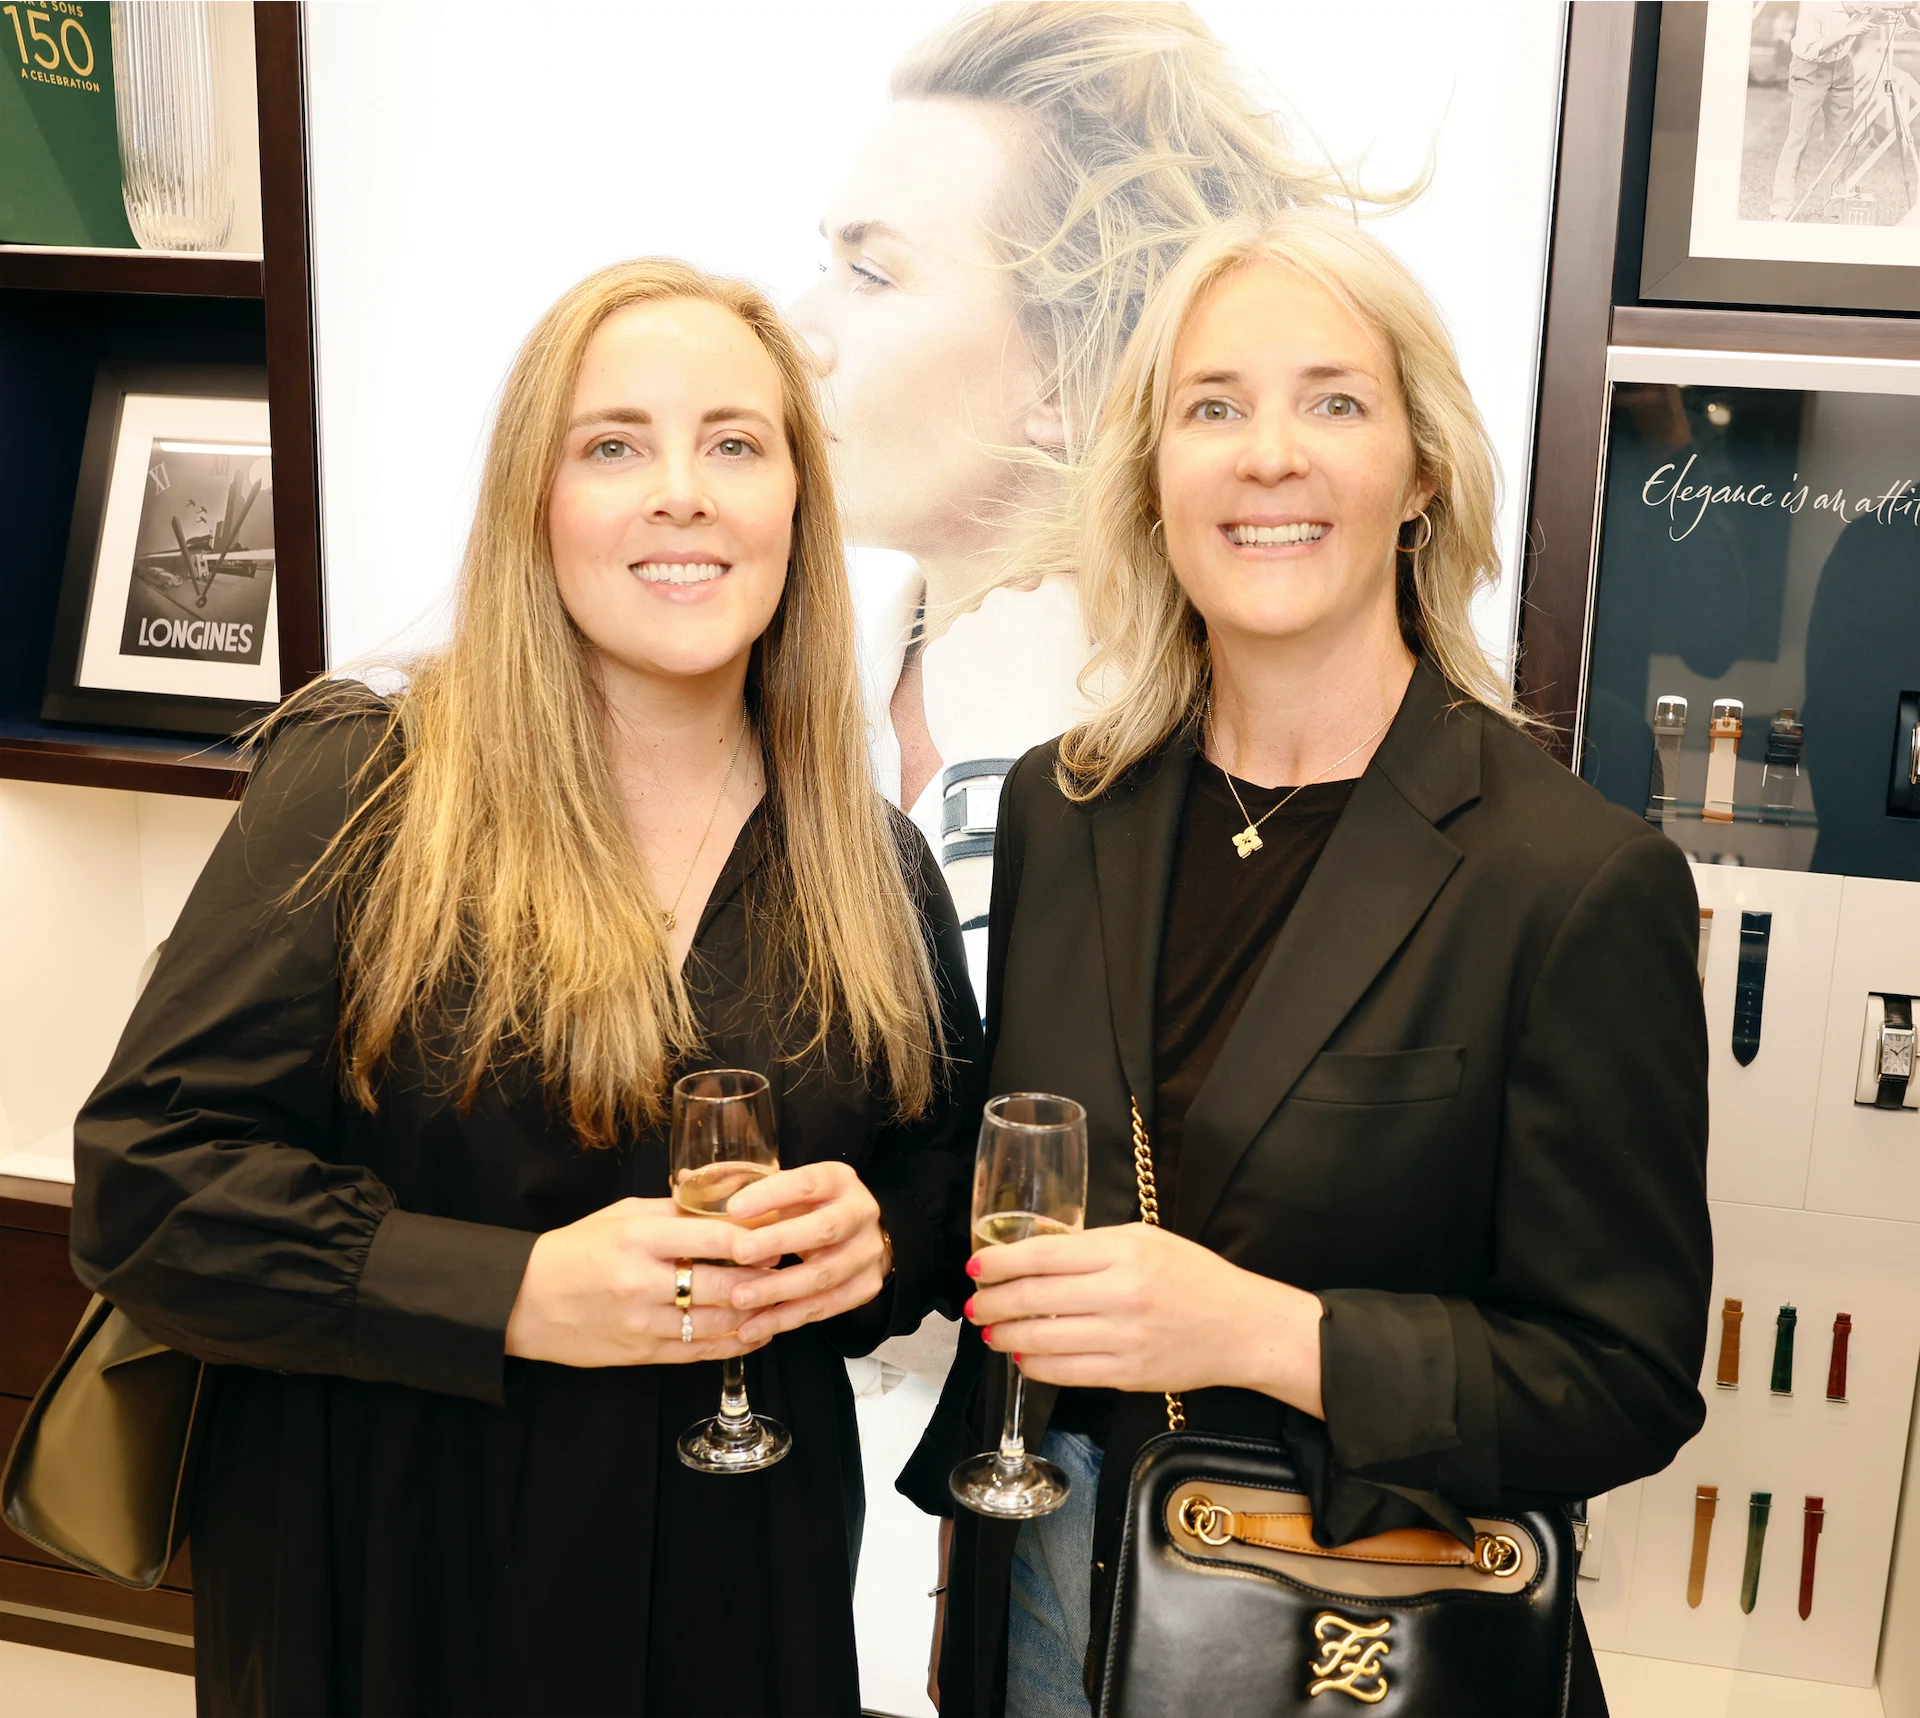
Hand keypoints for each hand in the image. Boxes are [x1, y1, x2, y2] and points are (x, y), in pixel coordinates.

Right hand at [504, 1197, 766, 1367]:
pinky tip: (754, 1332)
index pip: (711, 1238)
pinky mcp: (641, 1354)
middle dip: (760, 1278)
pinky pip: (699, 1353)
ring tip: (777, 1298)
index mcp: (637, 1239)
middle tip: (783, 1267)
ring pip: (716, 1324)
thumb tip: (722, 1204)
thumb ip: (672, 1210)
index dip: (752, 1238)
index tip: (775, 1234)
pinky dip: (733, 1343)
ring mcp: (642, 1324)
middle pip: (721, 1285)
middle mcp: (642, 1282)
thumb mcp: (619, 1215)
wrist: (522, 1302)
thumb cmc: (573, 1250)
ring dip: (754, 1313)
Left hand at [724, 1160, 888, 1341]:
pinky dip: (787, 1319)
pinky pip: (825, 1308)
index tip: (734, 1208)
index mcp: (838, 1181)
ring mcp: (867, 1254)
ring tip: (738, 1299)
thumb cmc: (809, 1209)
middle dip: (778, 1242)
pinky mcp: (865, 1288)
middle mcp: (860, 1214)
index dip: (771, 1195)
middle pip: (824, 1229)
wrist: (860, 1236)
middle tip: (738, 1253)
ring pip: (824, 1275)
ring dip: (778, 1289)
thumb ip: (748, 1188)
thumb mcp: (789, 1190)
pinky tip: (753, 1327)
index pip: (807, 1183)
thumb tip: (688, 1179)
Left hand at [964, 1222, 1325, 1415]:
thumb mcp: (1146, 1239)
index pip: (1043, 1255)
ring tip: (989, 1330)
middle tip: (974, 1304)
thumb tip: (1038, 1254)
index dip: (1000, 1263)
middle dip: (992, 1302)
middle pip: (1034, 1298)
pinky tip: (1022, 1356)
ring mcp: (1123, 1338)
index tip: (977, 1268)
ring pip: (1043, 1340)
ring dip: (1005, 1335)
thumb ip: (1094, 1244)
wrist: (1242, 1327)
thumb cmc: (1195, 1276)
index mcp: (1122, 1253)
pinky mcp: (1127, 1374)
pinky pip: (1066, 1373)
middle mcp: (1120, 1294)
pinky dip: (1035, 1365)